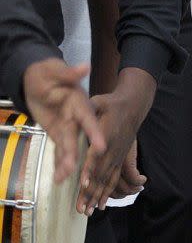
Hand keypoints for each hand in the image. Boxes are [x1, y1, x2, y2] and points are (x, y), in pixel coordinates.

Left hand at [23, 59, 104, 183]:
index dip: (95, 132)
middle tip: (74, 168)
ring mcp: (68, 127)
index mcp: (79, 102)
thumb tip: (85, 65)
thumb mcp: (54, 69)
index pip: (89, 118)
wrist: (37, 79)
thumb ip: (69, 72)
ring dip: (68, 163)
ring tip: (63, 177)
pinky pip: (61, 151)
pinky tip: (58, 177)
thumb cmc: (47, 72)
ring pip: (71, 148)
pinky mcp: (60, 134)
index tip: (102, 146)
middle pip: (80, 138)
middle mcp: (76, 117)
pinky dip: (60, 163)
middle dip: (78, 154)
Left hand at [77, 68, 154, 214]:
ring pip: (108, 179)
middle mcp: (114, 149)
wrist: (133, 106)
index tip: (83, 183)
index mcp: (107, 134)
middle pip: (101, 173)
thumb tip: (72, 118)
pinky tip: (101, 206)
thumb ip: (87, 110)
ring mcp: (118, 156)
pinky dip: (108, 193)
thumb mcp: (99, 101)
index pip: (97, 154)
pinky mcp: (121, 159)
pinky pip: (115, 179)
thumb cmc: (112, 103)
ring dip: (98, 197)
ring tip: (88, 212)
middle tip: (80, 209)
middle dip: (90, 192)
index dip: (90, 169)